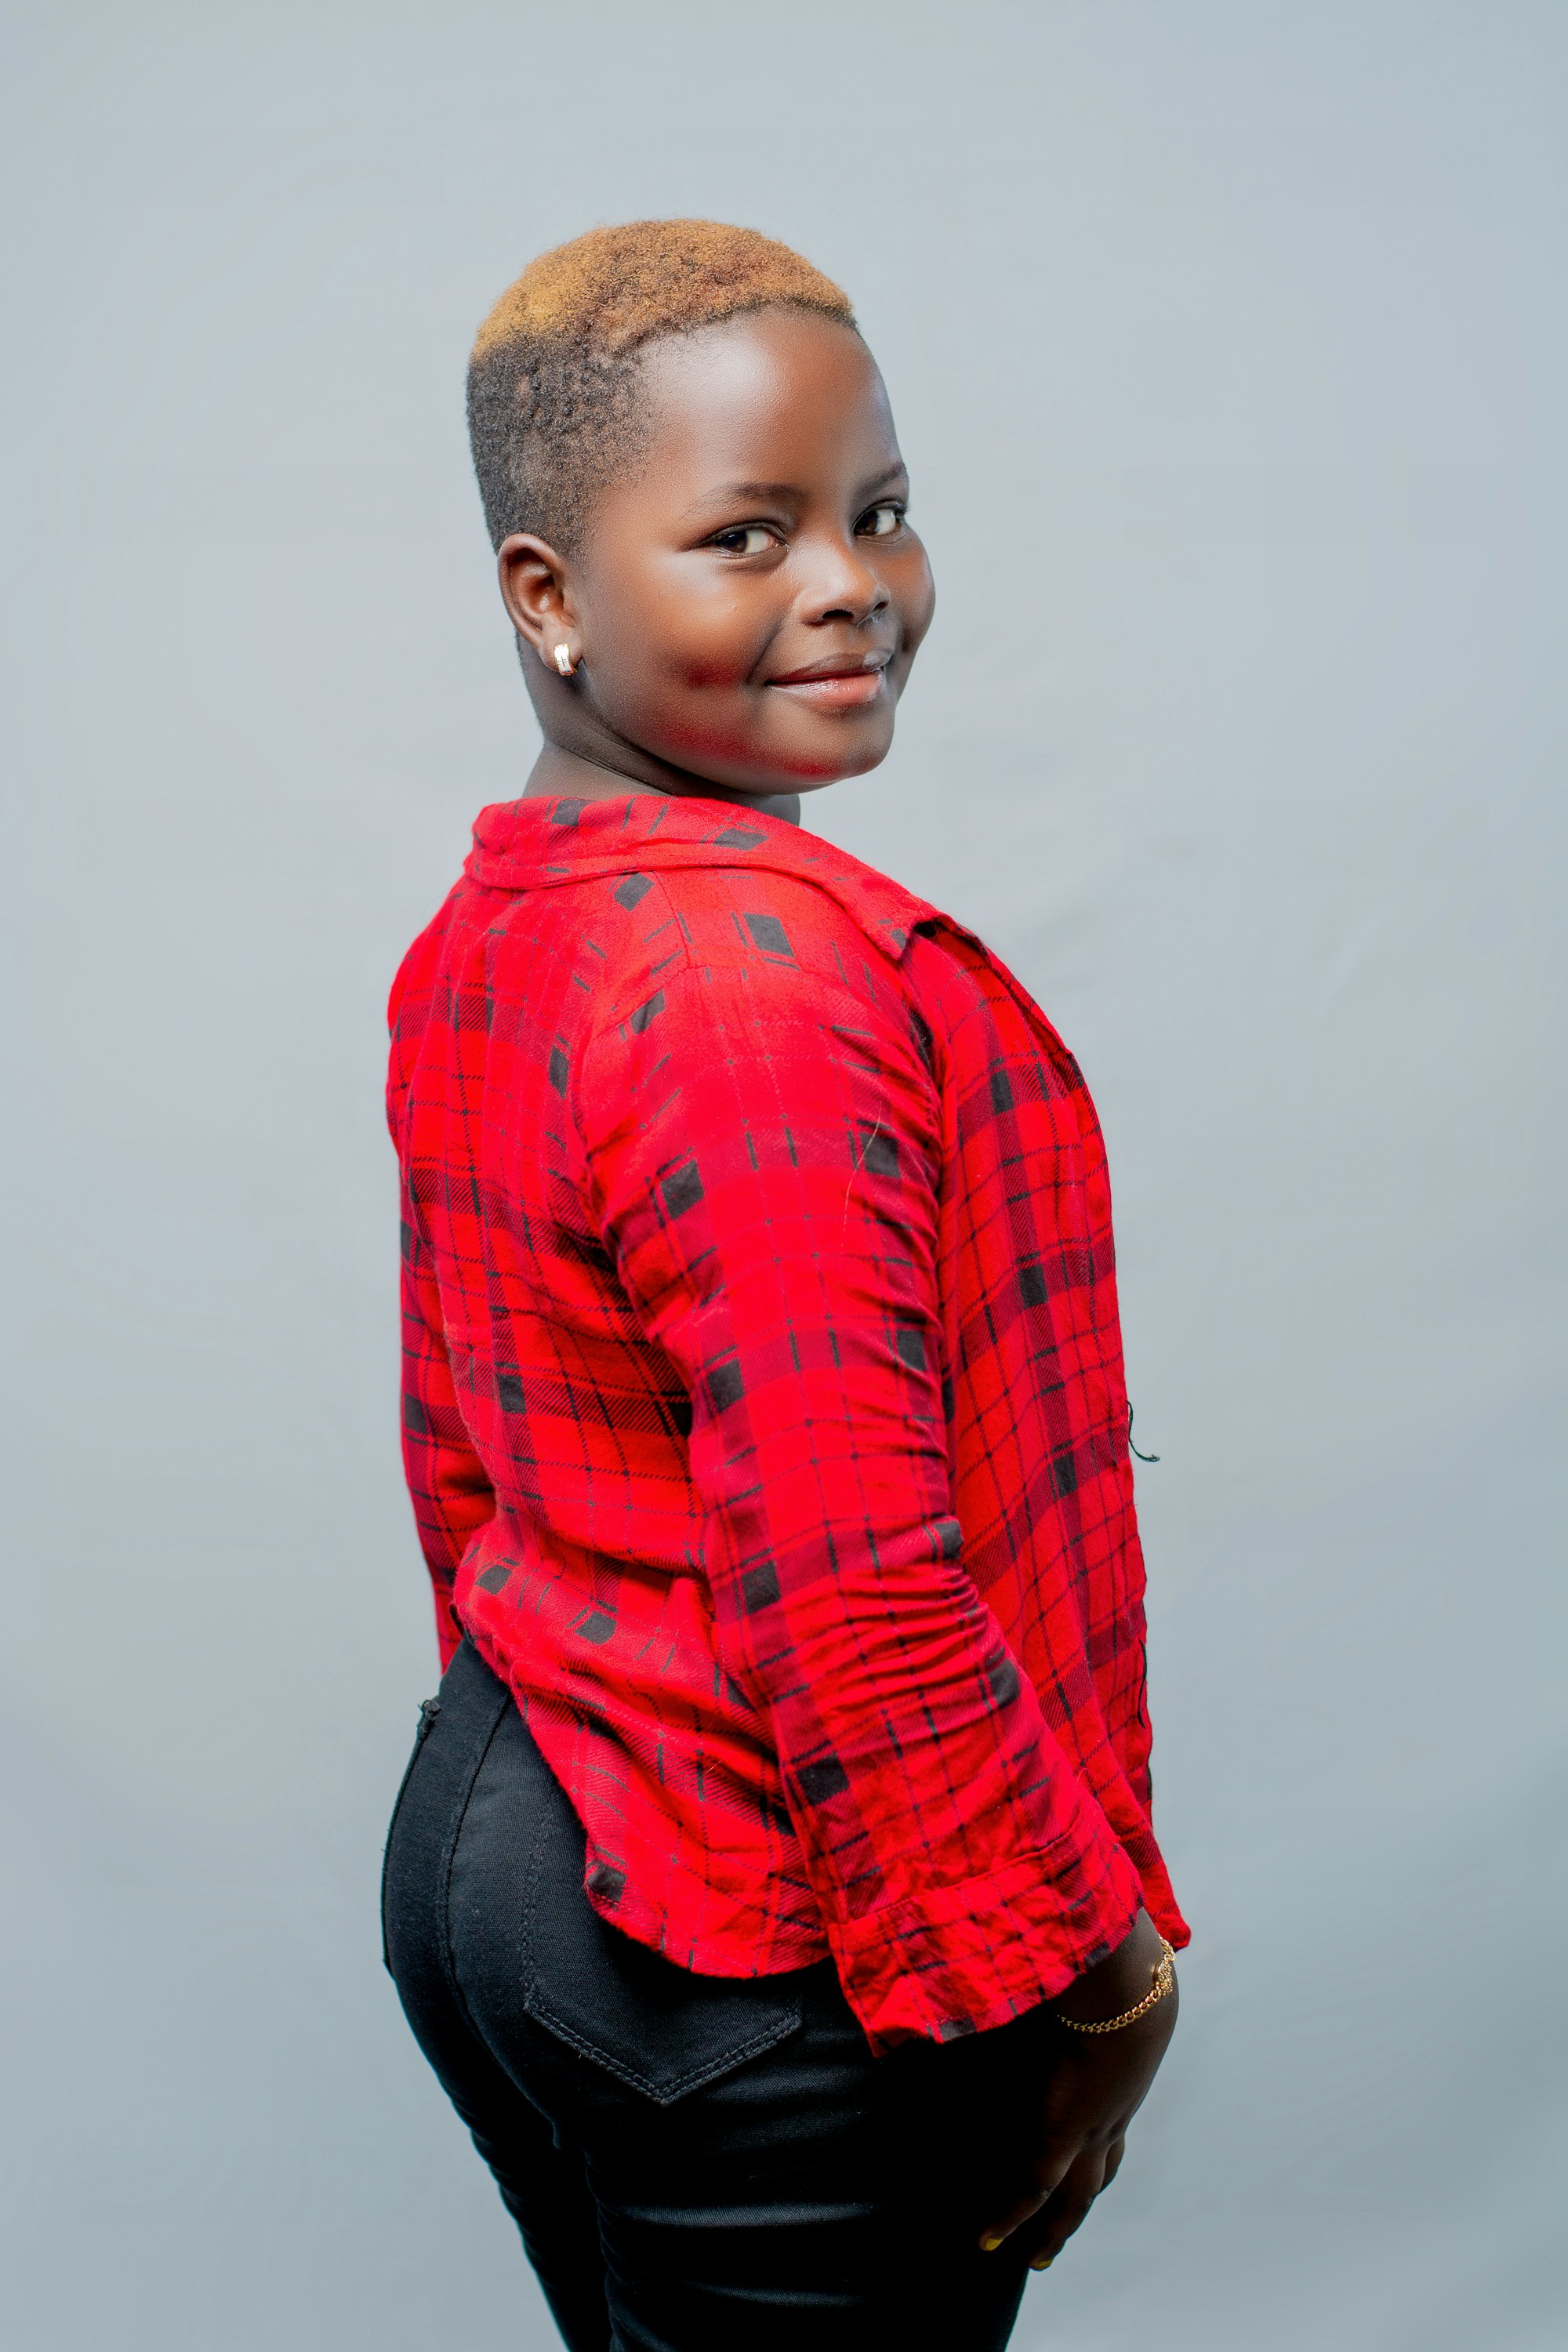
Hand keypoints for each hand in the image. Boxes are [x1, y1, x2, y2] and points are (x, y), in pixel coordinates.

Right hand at [977, 1910, 1176, 2269]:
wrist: (1130, 1984)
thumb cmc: (1113, 1965)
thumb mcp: (1096, 1974)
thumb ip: (1077, 1960)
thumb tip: (1063, 1930)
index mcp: (1121, 2078)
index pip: (1111, 2123)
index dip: (1098, 2144)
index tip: (1086, 2151)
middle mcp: (1113, 2112)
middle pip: (1099, 2173)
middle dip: (1080, 2205)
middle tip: (1058, 2234)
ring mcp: (1091, 2129)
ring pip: (1074, 2197)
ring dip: (1054, 2230)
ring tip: (1033, 2257)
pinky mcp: (1063, 2133)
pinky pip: (1032, 2192)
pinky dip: (1009, 2219)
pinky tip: (988, 2242)